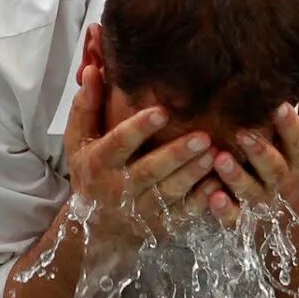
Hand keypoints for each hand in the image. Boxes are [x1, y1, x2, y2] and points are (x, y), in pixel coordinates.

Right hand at [65, 66, 216, 245]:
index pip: (119, 143)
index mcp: (99, 163)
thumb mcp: (79, 141)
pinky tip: (219, 184)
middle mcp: (119, 188)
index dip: (139, 129)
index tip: (161, 112)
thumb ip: (87, 106)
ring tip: (214, 155)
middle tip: (203, 137)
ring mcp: (141, 210)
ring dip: (193, 174)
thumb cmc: (91, 174)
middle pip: (149, 171)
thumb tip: (92, 69)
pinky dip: (201, 201)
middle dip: (176, 155)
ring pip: (170, 192)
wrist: (96, 228)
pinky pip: (183, 214)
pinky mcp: (159, 225)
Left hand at [204, 75, 298, 226]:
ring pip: (250, 191)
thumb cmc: (293, 165)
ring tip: (220, 160)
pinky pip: (233, 218)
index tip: (279, 106)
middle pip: (274, 167)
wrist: (287, 219)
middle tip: (242, 132)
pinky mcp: (242, 219)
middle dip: (260, 150)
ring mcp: (262, 201)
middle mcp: (283, 181)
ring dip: (236, 176)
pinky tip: (212, 196)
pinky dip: (224, 209)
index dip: (291, 125)